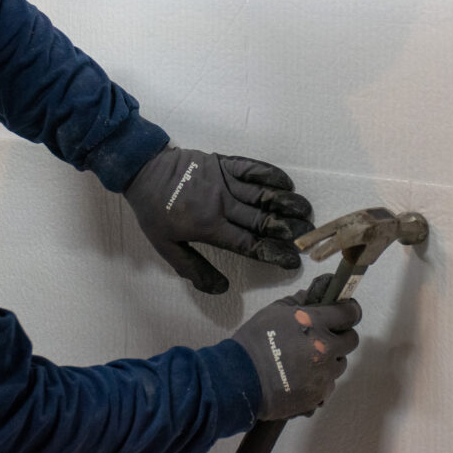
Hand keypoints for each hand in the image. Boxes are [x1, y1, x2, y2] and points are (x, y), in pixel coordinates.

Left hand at [123, 147, 314, 293]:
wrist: (143, 170)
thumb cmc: (154, 211)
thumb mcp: (165, 247)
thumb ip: (194, 269)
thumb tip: (221, 289)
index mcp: (208, 226)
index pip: (248, 244)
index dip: (273, 253)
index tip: (292, 261)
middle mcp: (221, 203)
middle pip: (262, 219)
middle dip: (288, 230)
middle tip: (308, 237)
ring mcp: (224, 180)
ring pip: (262, 194)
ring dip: (286, 203)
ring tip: (306, 212)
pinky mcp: (223, 163)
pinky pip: (251, 167)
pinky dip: (270, 174)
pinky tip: (286, 183)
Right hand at [233, 274, 360, 419]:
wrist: (241, 379)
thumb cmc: (255, 341)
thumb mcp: (274, 311)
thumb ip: (298, 301)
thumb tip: (313, 296)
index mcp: (315, 324)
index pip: (350, 312)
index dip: (349, 310)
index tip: (346, 311)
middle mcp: (325, 348)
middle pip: (351, 339)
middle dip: (341, 335)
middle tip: (325, 336)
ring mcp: (323, 374)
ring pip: (341, 363)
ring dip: (331, 359)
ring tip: (310, 359)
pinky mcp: (318, 395)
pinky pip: (329, 384)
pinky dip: (321, 379)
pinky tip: (304, 376)